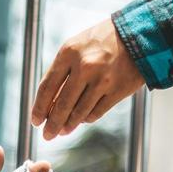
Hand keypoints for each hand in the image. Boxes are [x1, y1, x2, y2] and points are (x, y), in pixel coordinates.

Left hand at [30, 17, 144, 140]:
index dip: (39, 108)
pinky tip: (82, 120)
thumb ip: (61, 72)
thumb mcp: (76, 47)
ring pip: (79, 113)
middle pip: (61, 105)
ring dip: (68, 126)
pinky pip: (96, 112)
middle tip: (47, 135)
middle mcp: (84, 67)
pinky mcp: (117, 91)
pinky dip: (87, 118)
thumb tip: (47, 105)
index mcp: (68, 53)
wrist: (137, 36)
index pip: (47, 87)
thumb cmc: (100, 42)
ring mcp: (102, 80)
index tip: (35, 121)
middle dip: (52, 124)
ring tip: (62, 132)